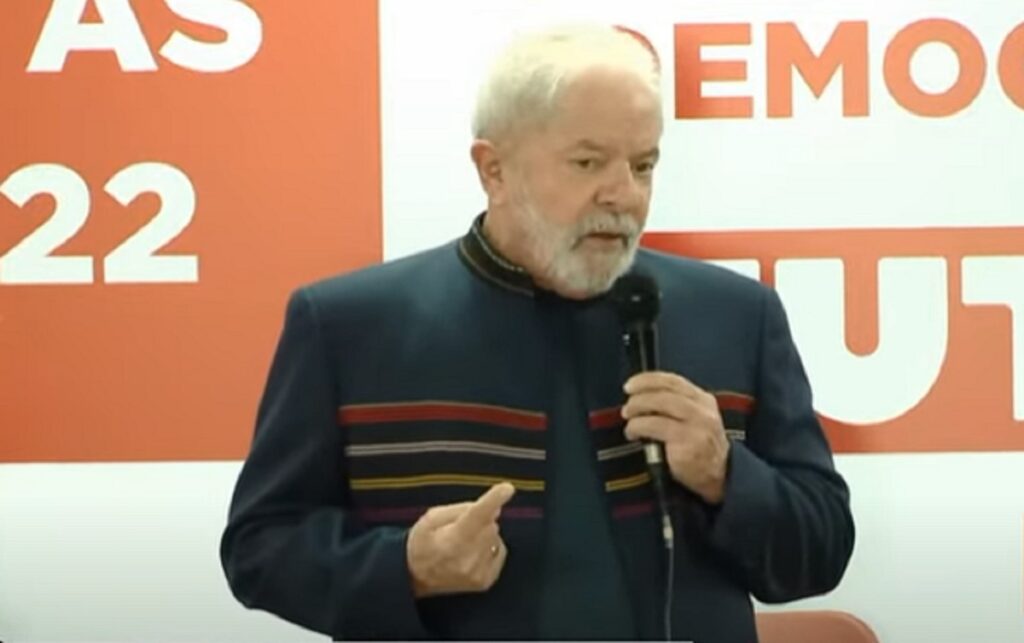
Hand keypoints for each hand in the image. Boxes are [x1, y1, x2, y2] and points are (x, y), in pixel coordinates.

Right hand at [406, 482, 514, 597]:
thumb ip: (460, 510)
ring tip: (464, 542)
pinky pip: (499, 551)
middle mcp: (467, 558)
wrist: (415, 579)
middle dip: (481, 519)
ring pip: (495, 537)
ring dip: (484, 534)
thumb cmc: (421, 545)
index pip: (477, 515)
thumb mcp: (430, 519)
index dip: (493, 500)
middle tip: (461, 527)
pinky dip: (489, 547)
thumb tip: (493, 507)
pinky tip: (473, 552)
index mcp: (452, 540)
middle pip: (490, 524)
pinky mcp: (485, 581)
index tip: (507, 488)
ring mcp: (478, 572)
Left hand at [622, 372, 730, 504]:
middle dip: (640, 395)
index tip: (630, 384)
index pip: (673, 381)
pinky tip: (633, 432)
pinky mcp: (686, 441)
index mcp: (703, 400)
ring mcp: (696, 425)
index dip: (647, 380)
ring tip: (628, 417)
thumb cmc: (700, 447)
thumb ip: (675, 405)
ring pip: (660, 404)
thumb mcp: (696, 419)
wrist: (719, 475)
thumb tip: (641, 396)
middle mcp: (702, 409)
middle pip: (665, 391)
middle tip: (627, 404)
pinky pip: (654, 426)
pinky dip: (637, 426)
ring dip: (637, 408)